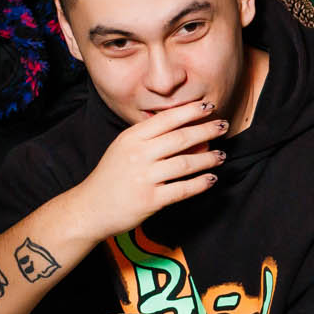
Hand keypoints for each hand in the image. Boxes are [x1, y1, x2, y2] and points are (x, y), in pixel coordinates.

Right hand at [65, 101, 225, 242]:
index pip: (166, 119)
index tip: (209, 106)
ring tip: (221, 156)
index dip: (190, 111)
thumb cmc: (111, 176)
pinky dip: (201, 184)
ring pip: (186, 163)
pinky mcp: (150, 200)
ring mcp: (144, 177)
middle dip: (206, 130)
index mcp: (131, 138)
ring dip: (209, 159)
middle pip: (180, 138)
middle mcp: (138, 155)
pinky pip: (183, 189)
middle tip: (223, 126)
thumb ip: (148, 137)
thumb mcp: (123, 148)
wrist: (90, 207)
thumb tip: (184, 128)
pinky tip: (211, 179)